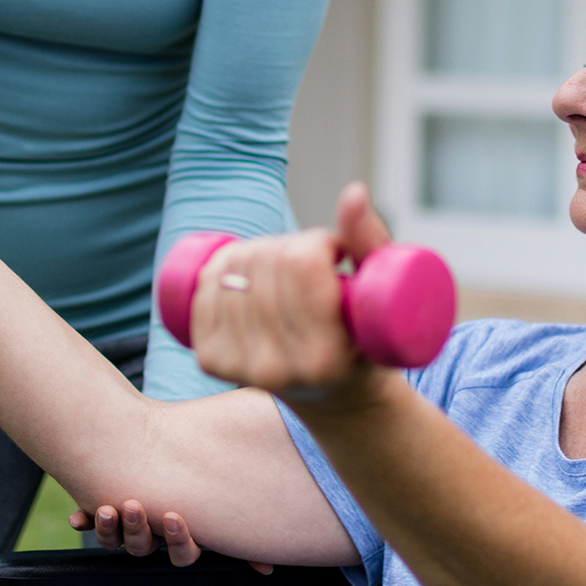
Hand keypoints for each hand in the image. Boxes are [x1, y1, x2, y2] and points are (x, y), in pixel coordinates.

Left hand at [69, 499, 272, 572]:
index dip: (177, 539)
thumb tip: (267, 570)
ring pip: (115, 541)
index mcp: (183, 539)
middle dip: (138, 529)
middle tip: (133, 505)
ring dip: (110, 528)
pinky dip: (83, 521)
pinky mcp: (104, 512)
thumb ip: (242, 537)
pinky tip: (76, 520)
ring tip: (107, 508)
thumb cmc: (200, 488)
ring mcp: (127, 527)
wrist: (161, 455)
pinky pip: (90, 524)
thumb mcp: (222, 511)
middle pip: (144, 547)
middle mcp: (154, 538)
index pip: (183, 553)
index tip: (174, 516)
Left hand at [184, 183, 392, 399]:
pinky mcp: (210, 361)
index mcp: (324, 357)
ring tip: (282, 268)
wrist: (331, 394)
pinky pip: (204, 290)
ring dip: (255, 251)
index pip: (301, 266)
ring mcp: (239, 368)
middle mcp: (277, 369)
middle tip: (309, 259)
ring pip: (231, 271)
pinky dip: (220, 267)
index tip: (333, 251)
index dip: (317, 242)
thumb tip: (352, 192)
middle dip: (288, 245)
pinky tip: (244, 272)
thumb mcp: (381, 294)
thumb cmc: (366, 335)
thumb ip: (371, 240)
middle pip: (265, 264)